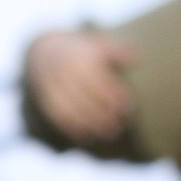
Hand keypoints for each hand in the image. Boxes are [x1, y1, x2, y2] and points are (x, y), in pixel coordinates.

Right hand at [27, 27, 135, 147]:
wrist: (43, 51)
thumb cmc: (81, 51)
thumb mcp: (99, 44)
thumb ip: (117, 51)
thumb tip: (136, 59)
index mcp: (82, 59)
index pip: (101, 81)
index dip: (114, 96)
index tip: (128, 108)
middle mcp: (66, 73)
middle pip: (87, 98)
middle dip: (105, 114)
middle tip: (121, 125)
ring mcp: (53, 88)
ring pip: (73, 110)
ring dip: (92, 124)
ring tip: (109, 133)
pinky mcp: (45, 100)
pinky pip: (59, 117)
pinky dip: (74, 129)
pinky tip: (87, 136)